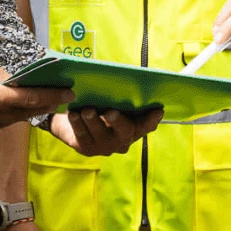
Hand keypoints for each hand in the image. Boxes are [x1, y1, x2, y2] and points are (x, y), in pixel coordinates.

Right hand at [0, 58, 73, 140]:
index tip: (68, 94)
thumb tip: (24, 83)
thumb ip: (7, 77)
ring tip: (31, 101)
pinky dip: (1, 117)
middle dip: (43, 105)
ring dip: (21, 111)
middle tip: (57, 99)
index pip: (32, 98)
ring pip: (11, 121)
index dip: (53, 96)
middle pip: (26, 113)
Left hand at [49, 106, 164, 155]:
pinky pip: (83, 136)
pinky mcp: (86, 148)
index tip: (157, 110)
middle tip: (110, 111)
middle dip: (118, 121)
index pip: (145, 125)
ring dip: (94, 121)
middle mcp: (121, 141)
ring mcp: (104, 146)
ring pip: (101, 134)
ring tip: (87, 110)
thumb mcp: (113, 101)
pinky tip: (74, 114)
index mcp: (132, 128)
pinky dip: (78, 124)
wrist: (74, 117)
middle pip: (125, 132)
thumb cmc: (100, 106)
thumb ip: (124, 97)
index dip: (151, 120)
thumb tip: (134, 83)